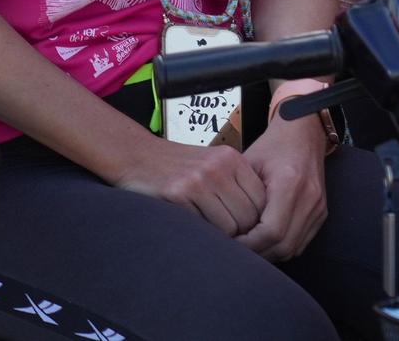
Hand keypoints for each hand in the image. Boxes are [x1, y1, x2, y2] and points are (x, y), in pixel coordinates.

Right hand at [113, 133, 267, 236]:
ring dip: (222, 239)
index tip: (245, 232)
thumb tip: (259, 222)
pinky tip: (193, 231)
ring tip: (211, 239)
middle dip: (241, 234)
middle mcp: (219, 167)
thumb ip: (234, 185)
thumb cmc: (177, 166)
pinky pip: (202, 228)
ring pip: (229, 227)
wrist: (136, 154)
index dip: (256, 221)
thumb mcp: (212, 164)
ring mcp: (199, 180)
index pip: (261, 200)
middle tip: (230, 243)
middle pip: (248, 216)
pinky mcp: (178, 194)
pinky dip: (201, 236)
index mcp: (232, 159)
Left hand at [235, 112, 329, 261]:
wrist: (303, 133)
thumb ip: (237, 196)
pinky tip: (264, 242)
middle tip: (234, 251)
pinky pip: (300, 243)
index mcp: (290, 183)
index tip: (229, 243)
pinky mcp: (321, 213)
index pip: (271, 231)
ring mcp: (318, 207)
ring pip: (292, 248)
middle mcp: (309, 197)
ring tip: (247, 248)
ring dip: (269, 254)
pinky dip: (281, 247)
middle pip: (283, 245)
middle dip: (257, 254)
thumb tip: (220, 227)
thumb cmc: (271, 147)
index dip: (249, 244)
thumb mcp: (248, 164)